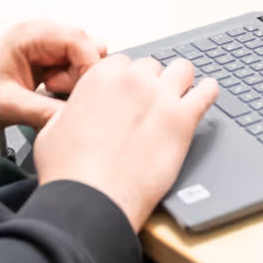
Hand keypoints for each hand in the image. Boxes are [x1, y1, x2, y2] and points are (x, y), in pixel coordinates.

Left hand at [0, 19, 106, 130]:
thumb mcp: (8, 106)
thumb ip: (45, 113)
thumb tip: (77, 121)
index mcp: (32, 34)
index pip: (81, 41)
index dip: (89, 68)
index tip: (85, 94)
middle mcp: (43, 35)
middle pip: (88, 48)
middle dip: (81, 76)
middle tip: (56, 93)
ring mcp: (46, 47)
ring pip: (83, 60)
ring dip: (75, 81)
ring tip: (48, 93)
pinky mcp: (47, 61)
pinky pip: (72, 70)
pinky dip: (67, 86)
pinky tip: (48, 95)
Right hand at [33, 54, 218, 230]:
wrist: (91, 199)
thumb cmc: (69, 170)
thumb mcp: (54, 128)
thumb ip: (72, 109)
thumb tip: (77, 111)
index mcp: (101, 76)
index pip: (124, 63)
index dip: (126, 80)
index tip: (128, 93)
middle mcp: (133, 80)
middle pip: (152, 67)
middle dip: (151, 83)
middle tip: (148, 104)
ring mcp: (161, 98)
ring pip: (182, 70)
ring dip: (180, 82)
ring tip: (180, 96)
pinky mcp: (183, 120)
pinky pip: (207, 93)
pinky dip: (208, 92)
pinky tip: (207, 95)